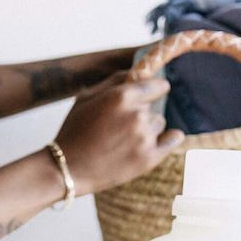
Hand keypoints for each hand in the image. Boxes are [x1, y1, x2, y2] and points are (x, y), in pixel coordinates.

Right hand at [54, 72, 181, 195]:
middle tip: (119, 126)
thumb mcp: (85, 98)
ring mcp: (144, 137)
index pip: (158, 85)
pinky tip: (161, 140)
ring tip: (124, 140)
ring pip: (159, 123)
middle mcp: (136, 115)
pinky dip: (169, 139)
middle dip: (140, 113)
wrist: (67, 169)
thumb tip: (139, 71)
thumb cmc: (73, 131)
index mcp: (121, 96)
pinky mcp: (149, 158)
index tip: (146, 96)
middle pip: (154, 107)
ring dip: (147, 129)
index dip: (150, 91)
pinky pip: (173, 140)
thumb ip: (115, 81)